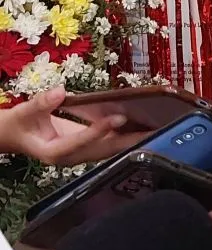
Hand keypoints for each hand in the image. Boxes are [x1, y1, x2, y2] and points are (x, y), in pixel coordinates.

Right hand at [0, 86, 143, 165]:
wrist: (14, 137)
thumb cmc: (17, 125)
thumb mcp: (22, 112)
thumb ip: (40, 103)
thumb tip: (60, 91)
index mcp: (55, 151)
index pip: (81, 141)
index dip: (99, 130)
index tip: (118, 117)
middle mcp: (72, 158)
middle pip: (105, 150)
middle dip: (131, 141)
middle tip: (156, 129)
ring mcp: (81, 155)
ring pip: (112, 150)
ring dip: (134, 140)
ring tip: (159, 128)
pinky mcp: (88, 150)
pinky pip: (111, 145)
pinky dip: (128, 137)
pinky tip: (145, 127)